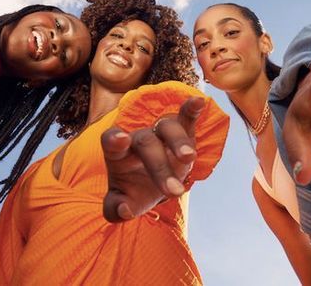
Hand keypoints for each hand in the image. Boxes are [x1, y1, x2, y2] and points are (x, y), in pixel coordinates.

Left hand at [101, 97, 203, 222]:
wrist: (153, 181)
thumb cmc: (133, 190)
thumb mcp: (122, 203)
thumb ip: (115, 209)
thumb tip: (125, 210)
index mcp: (118, 152)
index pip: (111, 140)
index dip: (114, 138)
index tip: (121, 139)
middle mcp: (138, 137)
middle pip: (146, 142)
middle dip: (160, 168)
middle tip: (174, 192)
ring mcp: (159, 131)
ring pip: (167, 127)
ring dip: (178, 142)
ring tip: (188, 158)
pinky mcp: (181, 130)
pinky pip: (185, 115)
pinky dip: (191, 108)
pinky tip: (199, 101)